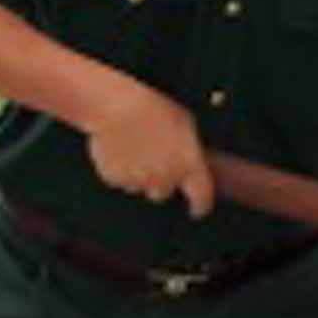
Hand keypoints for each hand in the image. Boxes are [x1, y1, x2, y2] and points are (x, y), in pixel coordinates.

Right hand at [79, 78, 214, 216]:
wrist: (118, 108)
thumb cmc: (154, 110)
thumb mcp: (185, 125)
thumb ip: (190, 150)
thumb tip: (192, 161)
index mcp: (189, 166)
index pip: (202, 197)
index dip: (200, 205)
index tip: (197, 209)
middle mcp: (165, 179)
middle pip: (163, 193)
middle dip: (160, 181)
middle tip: (154, 160)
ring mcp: (138, 181)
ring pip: (140, 187)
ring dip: (139, 175)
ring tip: (134, 148)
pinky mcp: (115, 179)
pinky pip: (119, 180)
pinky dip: (119, 170)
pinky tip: (119, 149)